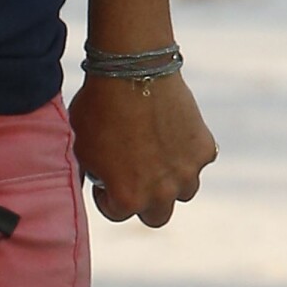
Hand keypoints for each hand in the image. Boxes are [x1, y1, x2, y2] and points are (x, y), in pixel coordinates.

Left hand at [69, 71, 217, 227]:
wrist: (131, 70)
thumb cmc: (98, 106)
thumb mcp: (82, 147)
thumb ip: (91, 174)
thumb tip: (93, 184)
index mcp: (128, 199)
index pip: (116, 213)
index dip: (106, 194)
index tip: (104, 177)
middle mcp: (162, 194)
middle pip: (156, 216)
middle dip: (144, 201)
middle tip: (134, 176)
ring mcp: (188, 172)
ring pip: (184, 191)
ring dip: (172, 180)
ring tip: (156, 153)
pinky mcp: (204, 149)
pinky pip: (198, 159)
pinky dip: (188, 151)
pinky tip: (171, 131)